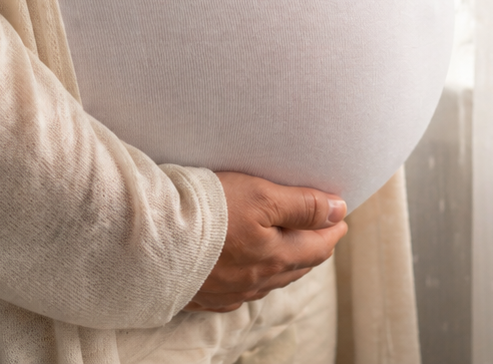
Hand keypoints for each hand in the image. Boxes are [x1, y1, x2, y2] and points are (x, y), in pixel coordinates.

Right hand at [184, 171, 348, 312]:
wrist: (151, 238)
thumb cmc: (209, 211)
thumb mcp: (262, 196)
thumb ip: (302, 205)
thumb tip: (339, 211)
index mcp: (276, 256)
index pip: (318, 246)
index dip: (332, 229)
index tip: (341, 217)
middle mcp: (257, 280)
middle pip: (297, 266)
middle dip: (314, 248)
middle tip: (323, 232)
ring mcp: (230, 291)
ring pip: (270, 281)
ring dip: (286, 264)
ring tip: (293, 250)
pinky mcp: (204, 295)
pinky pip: (239, 292)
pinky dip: (254, 280)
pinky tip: (250, 274)